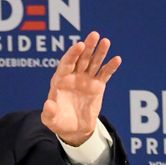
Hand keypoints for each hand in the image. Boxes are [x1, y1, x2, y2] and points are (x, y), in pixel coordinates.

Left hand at [41, 31, 121, 145]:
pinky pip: (104, 74)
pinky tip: (117, 59)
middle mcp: (73, 77)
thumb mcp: (51, 120)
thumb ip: (49, 112)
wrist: (74, 129)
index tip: (79, 45)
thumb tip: (48, 104)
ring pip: (93, 63)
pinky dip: (110, 67)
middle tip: (94, 35)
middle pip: (81, 59)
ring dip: (99, 52)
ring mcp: (86, 80)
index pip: (66, 63)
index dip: (72, 54)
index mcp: (60, 80)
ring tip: (106, 41)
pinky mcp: (97, 86)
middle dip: (87, 47)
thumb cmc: (59, 122)